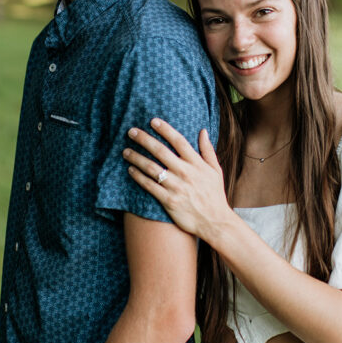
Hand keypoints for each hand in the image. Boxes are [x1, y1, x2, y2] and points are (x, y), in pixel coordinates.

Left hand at [123, 119, 231, 243]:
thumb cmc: (215, 195)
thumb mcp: (216, 170)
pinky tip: (130, 170)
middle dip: (144, 139)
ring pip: (151, 168)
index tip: (153, 121)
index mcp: (196, 163)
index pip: (178, 141)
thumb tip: (203, 131)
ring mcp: (176, 187)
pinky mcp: (169, 201)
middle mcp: (185, 172)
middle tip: (131, 132)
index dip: (165, 129)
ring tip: (125, 151)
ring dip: (136, 158)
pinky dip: (138, 177)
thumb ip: (208, 150)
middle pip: (160, 151)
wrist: (215, 222)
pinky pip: (149, 186)